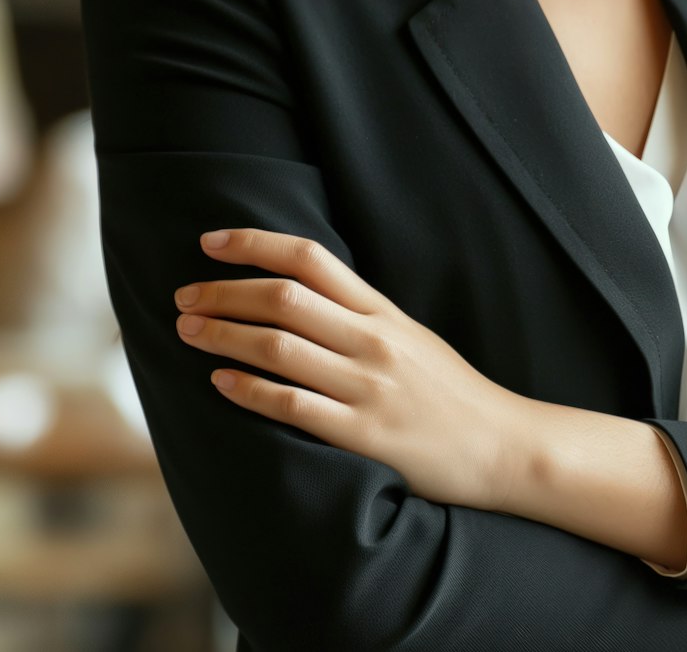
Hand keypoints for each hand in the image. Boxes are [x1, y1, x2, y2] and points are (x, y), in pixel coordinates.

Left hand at [173, 227, 525, 512]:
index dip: (256, 244)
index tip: (211, 241)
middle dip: (226, 291)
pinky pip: (294, 407)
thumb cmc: (450, 393)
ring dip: (225, 334)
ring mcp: (368, 387)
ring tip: (188, 330)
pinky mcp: (363, 435)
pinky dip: (251, 390)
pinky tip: (220, 383)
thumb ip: (361, 317)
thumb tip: (300, 296)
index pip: (311, 259)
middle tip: (184, 294)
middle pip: (285, 297)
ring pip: (281, 347)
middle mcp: (373, 341)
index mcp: (383, 312)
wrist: (502, 444)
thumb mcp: (411, 337)